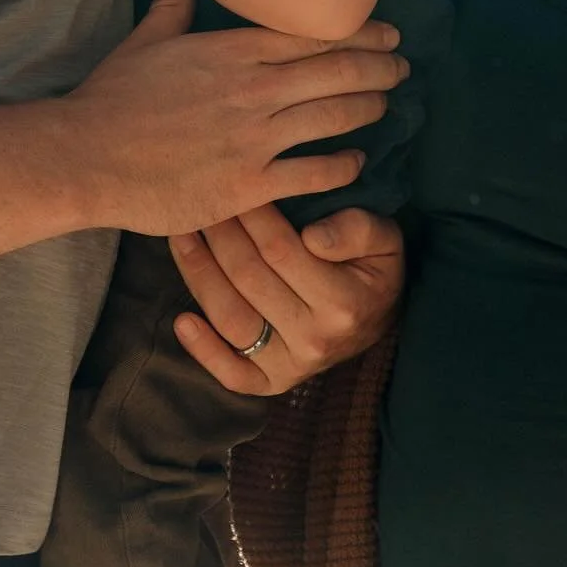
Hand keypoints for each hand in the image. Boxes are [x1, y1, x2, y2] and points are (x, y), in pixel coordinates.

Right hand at [62, 0, 409, 235]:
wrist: (84, 156)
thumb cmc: (112, 98)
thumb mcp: (146, 39)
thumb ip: (172, 1)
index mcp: (232, 50)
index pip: (310, 35)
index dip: (357, 33)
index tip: (386, 33)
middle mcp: (252, 89)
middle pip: (335, 71)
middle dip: (378, 67)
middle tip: (402, 67)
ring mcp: (253, 138)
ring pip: (332, 117)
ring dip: (368, 109)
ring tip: (387, 105)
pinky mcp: (247, 185)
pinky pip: (311, 173)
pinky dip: (342, 166)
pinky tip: (356, 163)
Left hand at [169, 204, 404, 394]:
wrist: (381, 317)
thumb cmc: (375, 267)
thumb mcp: (385, 238)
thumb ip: (357, 228)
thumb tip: (313, 235)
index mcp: (343, 302)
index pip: (280, 250)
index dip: (250, 216)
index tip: (232, 184)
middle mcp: (315, 339)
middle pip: (249, 280)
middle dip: (218, 236)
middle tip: (199, 202)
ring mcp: (292, 366)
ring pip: (232, 319)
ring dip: (198, 276)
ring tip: (181, 238)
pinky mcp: (274, 382)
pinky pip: (234, 374)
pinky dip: (203, 351)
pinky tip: (181, 319)